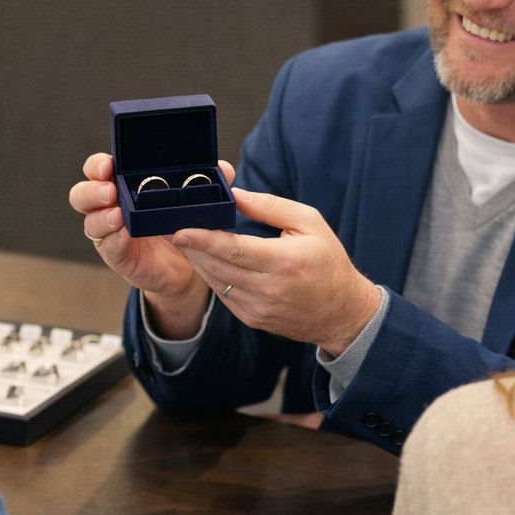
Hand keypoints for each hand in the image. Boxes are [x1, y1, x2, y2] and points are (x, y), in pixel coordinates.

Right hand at [68, 153, 232, 338]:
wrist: (187, 264)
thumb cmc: (182, 223)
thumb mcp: (192, 199)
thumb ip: (207, 181)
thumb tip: (224, 168)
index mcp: (122, 184)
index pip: (97, 169)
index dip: (97, 164)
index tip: (110, 164)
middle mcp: (109, 206)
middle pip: (81, 194)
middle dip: (92, 190)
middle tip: (110, 191)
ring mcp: (109, 232)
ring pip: (90, 222)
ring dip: (101, 217)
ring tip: (118, 216)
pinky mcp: (117, 255)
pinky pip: (108, 246)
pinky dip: (115, 239)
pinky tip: (126, 234)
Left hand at [171, 187, 380, 356]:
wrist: (342, 312)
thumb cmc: (328, 262)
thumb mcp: (310, 223)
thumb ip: (271, 207)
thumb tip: (236, 195)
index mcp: (283, 262)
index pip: (234, 250)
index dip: (203, 240)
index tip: (180, 230)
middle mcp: (268, 289)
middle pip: (217, 266)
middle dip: (192, 247)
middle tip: (173, 227)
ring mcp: (258, 308)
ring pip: (216, 282)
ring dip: (198, 261)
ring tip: (185, 241)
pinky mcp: (252, 319)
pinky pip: (223, 295)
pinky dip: (212, 276)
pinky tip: (206, 260)